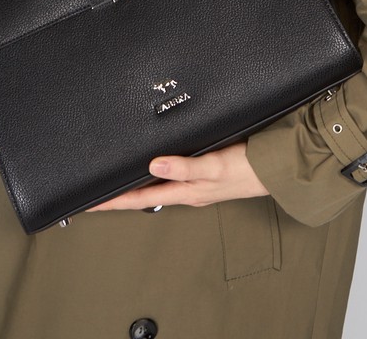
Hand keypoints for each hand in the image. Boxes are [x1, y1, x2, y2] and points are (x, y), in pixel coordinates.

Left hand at [86, 143, 267, 211]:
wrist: (278, 168)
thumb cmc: (250, 169)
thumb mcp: (216, 166)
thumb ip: (185, 166)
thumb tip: (154, 163)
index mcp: (185, 191)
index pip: (139, 199)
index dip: (113, 201)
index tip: (88, 203)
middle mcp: (187, 189)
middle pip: (144, 194)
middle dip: (119, 195)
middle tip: (94, 194)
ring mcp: (196, 181)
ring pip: (158, 184)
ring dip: (137, 183)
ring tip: (116, 180)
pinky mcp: (205, 170)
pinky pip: (173, 173)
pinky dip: (157, 170)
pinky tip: (154, 163)